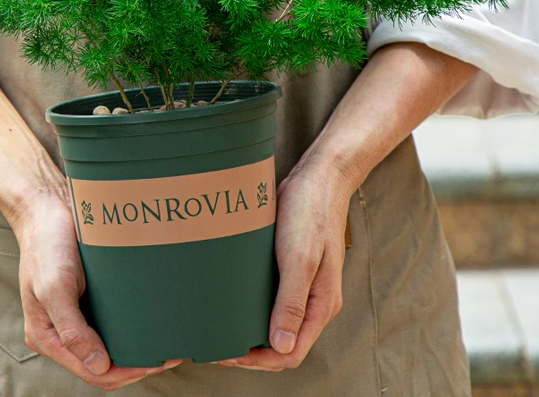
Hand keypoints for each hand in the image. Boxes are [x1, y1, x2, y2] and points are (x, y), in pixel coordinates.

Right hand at [12, 192, 181, 390]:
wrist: (48, 205)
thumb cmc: (46, 243)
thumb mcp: (54, 287)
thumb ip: (71, 330)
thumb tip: (98, 365)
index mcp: (47, 336)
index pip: (91, 371)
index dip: (124, 373)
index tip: (154, 363)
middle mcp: (63, 329)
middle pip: (104, 365)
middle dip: (136, 365)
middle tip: (169, 355)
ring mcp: (78, 313)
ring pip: (111, 345)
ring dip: (137, 349)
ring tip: (165, 342)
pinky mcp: (91, 296)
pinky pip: (114, 320)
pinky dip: (133, 326)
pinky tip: (151, 320)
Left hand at [215, 161, 352, 371]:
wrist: (319, 177)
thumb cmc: (310, 213)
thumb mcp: (299, 257)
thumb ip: (292, 302)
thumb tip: (280, 346)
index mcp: (321, 304)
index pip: (290, 353)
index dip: (259, 361)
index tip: (228, 354)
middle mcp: (314, 301)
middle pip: (283, 344)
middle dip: (251, 352)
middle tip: (217, 344)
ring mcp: (304, 285)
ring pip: (277, 323)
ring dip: (251, 332)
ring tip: (221, 327)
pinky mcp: (292, 269)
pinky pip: (273, 300)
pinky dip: (254, 309)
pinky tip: (232, 301)